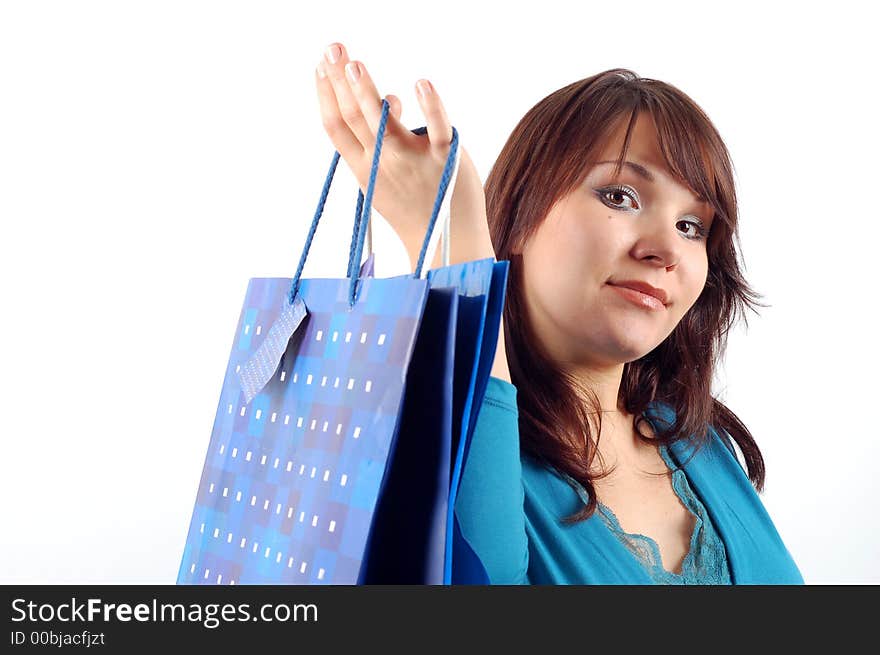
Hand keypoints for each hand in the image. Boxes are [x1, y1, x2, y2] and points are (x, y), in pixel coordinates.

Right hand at [315, 42, 494, 270]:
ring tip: (355, 64)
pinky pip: (437, 129)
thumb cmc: (415, 207)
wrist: (444, 246)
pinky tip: (421, 83)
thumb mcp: (382, 180)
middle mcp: (383, 164)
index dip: (325, 96)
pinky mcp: (445, 159)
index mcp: (364, 169)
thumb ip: (377, 142)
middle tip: (333, 48)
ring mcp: (413, 161)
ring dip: (368, 92)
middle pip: (355, 118)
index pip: (336, 128)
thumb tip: (384, 96)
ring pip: (385, 124)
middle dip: (340, 81)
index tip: (320, 67)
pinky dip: (430, 106)